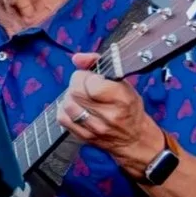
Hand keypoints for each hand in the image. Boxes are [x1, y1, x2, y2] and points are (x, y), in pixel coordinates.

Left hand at [57, 52, 163, 169]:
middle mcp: (108, 115)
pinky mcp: (82, 136)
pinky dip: (65, 109)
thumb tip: (77, 58)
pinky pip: (62, 118)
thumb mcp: (123, 83)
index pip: (93, 84)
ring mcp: (94, 128)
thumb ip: (99, 65)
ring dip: (70, 96)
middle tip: (85, 85)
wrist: (133, 138)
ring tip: (81, 96)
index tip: (92, 77)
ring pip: (67, 104)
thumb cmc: (129, 108)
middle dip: (77, 83)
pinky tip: (76, 107)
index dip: (88, 76)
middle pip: (76, 92)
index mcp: (122, 99)